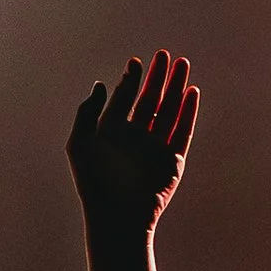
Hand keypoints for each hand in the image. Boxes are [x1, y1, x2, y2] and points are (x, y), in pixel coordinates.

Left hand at [67, 50, 197, 237]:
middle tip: (164, 55)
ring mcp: (155, 149)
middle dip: (157, 78)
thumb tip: (100, 85)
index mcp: (112, 134)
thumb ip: (88, 112)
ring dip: (176, 88)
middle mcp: (135, 139)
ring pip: (169, 111)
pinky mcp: (173, 162)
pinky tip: (191, 92)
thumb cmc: (94, 183)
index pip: (125, 99)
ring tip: (182, 64)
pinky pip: (183, 132)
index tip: (135, 62)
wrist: (117, 215)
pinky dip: (188, 112)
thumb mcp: (80, 143)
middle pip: (150, 101)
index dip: (131, 80)